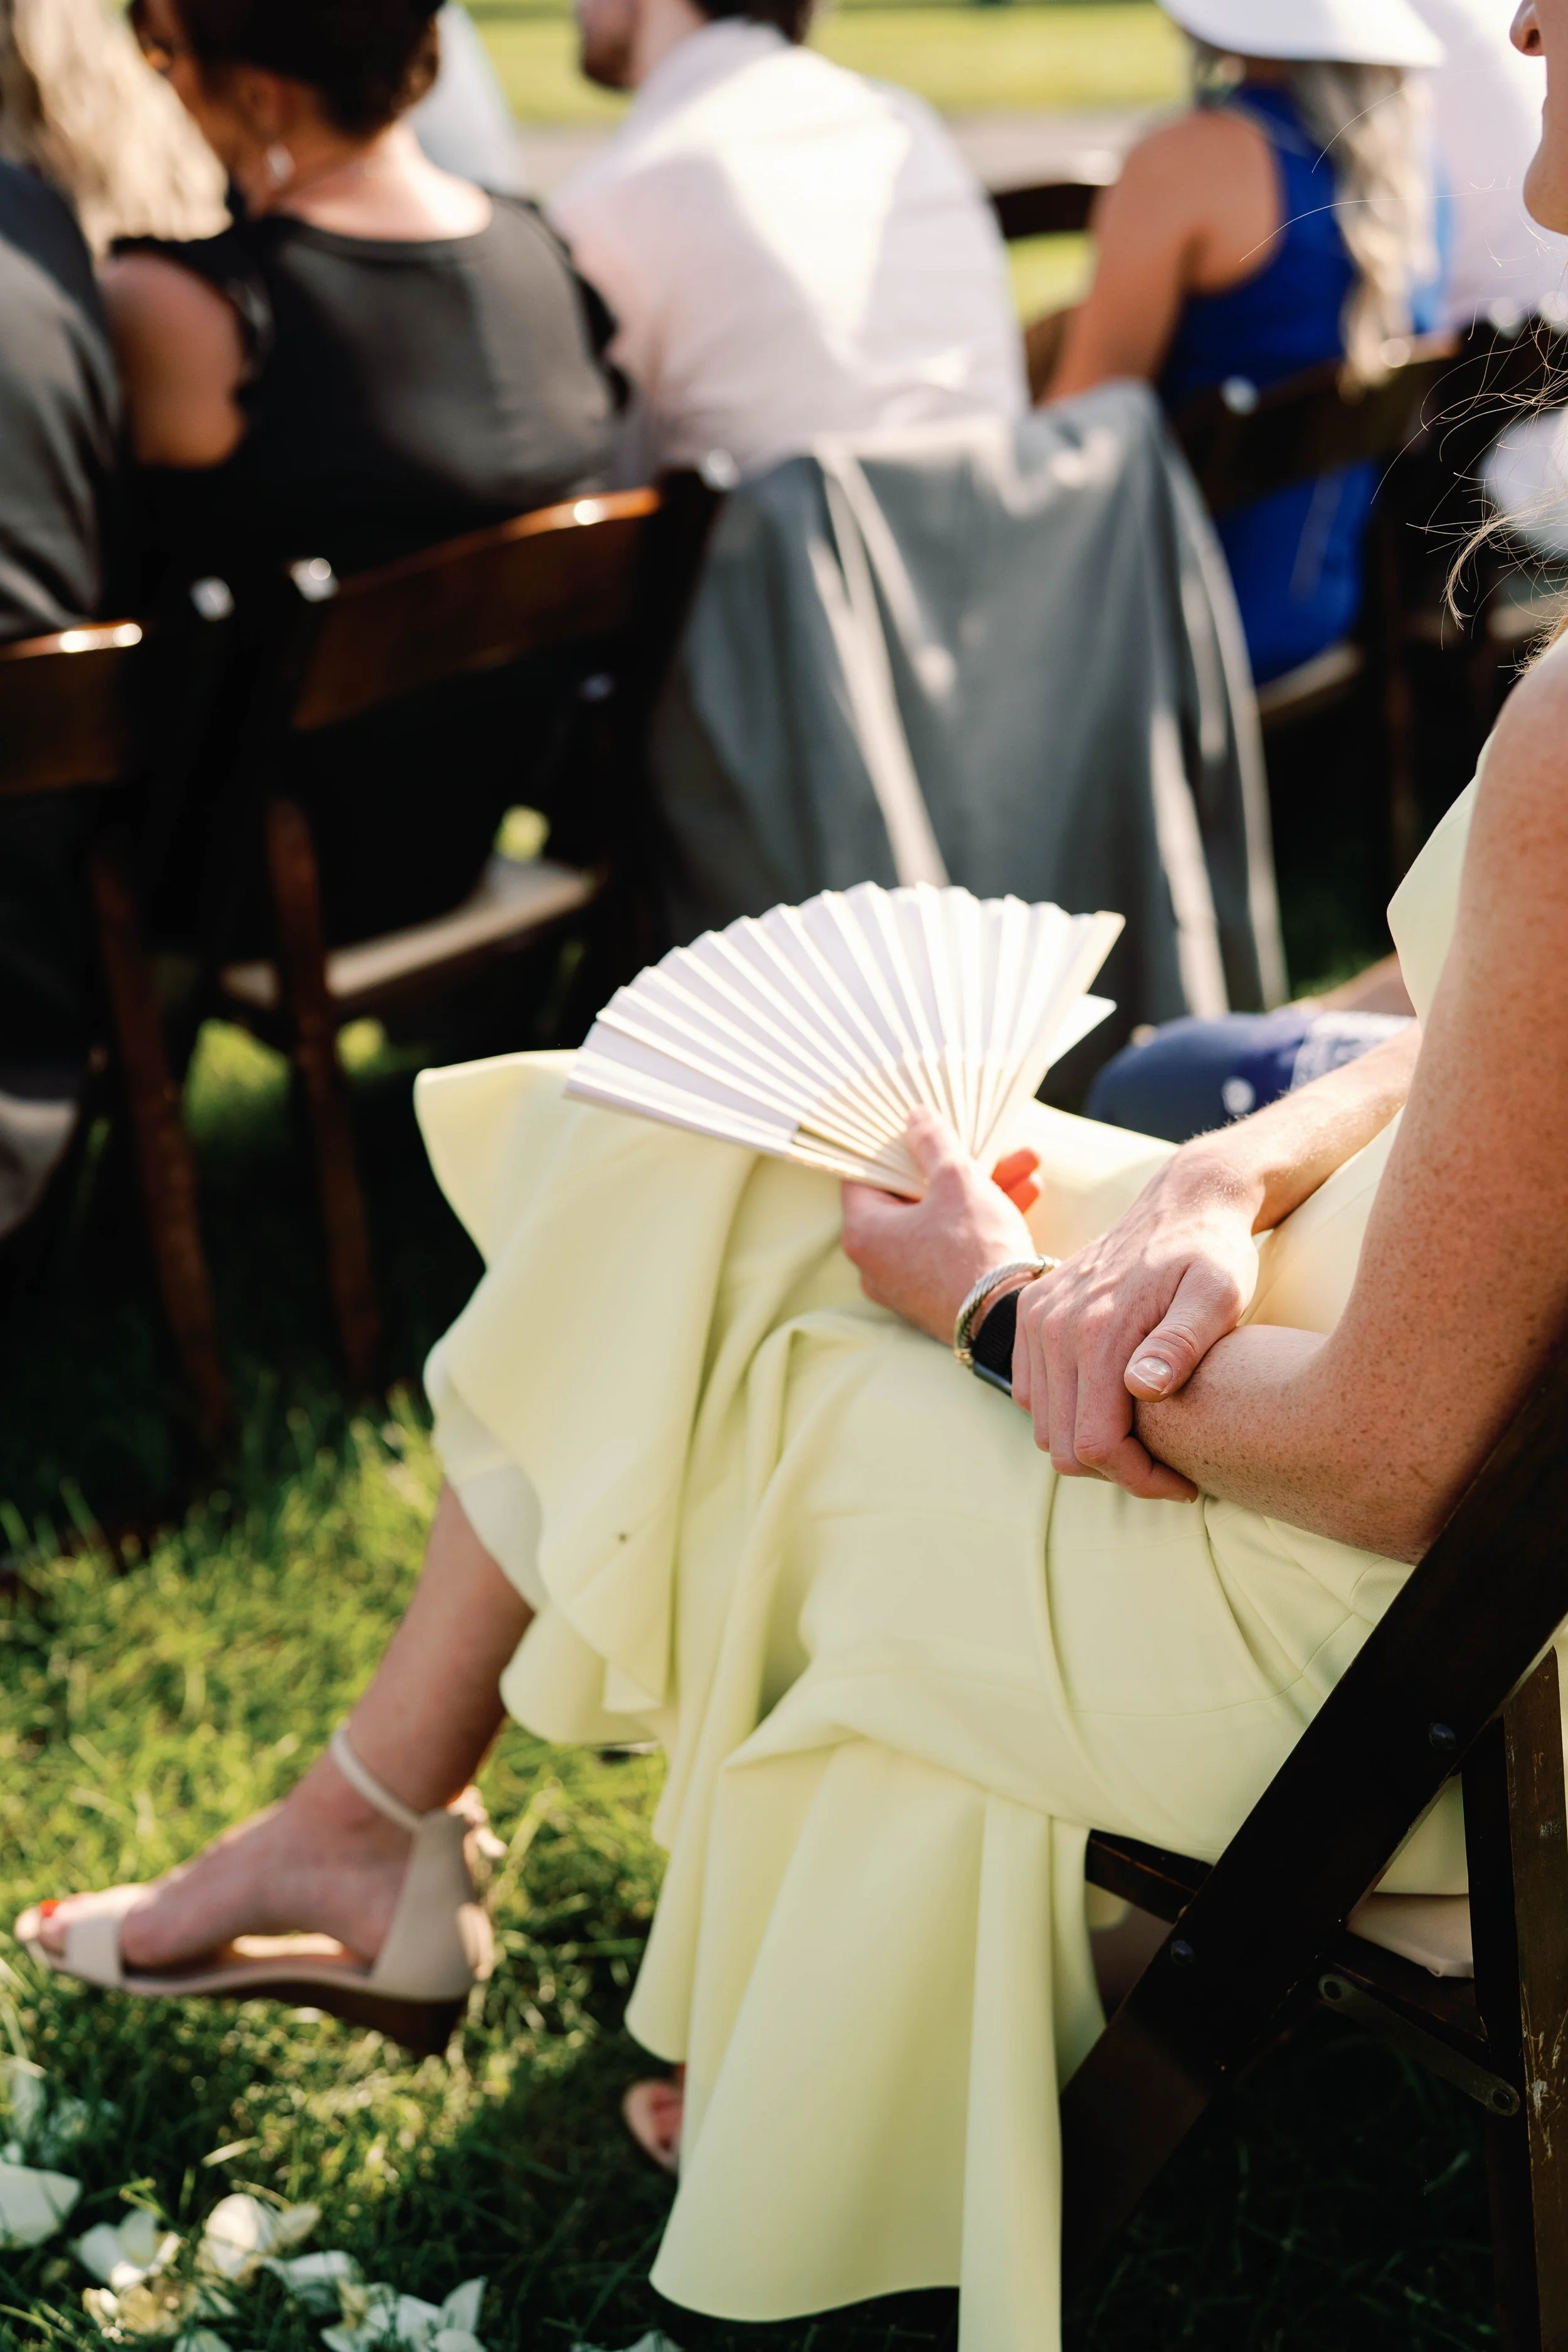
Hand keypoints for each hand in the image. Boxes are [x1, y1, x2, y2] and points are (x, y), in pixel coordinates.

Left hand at [841, 1110, 1039, 1343]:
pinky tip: (1028, 1193)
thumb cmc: (975, 1248)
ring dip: (984, 1189)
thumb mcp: (957, 1181)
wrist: (1009, 1324)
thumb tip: (916, 1117)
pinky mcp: (939, 1296)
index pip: (866, 1174)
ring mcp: (907, 1283)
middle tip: (991, 1144)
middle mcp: (876, 1262)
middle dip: (961, 1165)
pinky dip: (984, 1221)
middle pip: (914, 1195)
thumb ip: (933, 1142)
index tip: (921, 1127)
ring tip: (1028, 1163)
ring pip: (943, 1219)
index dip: (895, 1145)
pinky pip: (956, 1246)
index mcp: (863, 1232)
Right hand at [1011, 1144, 1262, 1500]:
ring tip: (1146, 1438)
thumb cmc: (1214, 1253)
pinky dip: (1066, 1413)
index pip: (1096, 1445)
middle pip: (1064, 1447)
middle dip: (1117, 1471)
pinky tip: (1115, 1405)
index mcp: (1098, 1330)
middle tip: (1170, 1468)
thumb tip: (1141, 1388)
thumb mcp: (1220, 1295)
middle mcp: (1053, 1325)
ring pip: (1044, 1426)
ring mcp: (1036, 1318)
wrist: (1184, 1201)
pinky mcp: (1031, 1313)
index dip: (1139, 1480)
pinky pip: (1031, 1393)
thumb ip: (1182, 1341)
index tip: (1185, 1483)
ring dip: (1090, 1444)